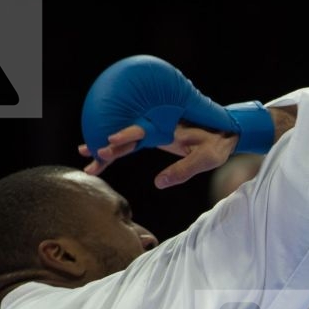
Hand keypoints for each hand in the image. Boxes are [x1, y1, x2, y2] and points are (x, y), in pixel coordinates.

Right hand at [79, 122, 239, 188]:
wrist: (224, 131)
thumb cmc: (217, 143)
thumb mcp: (207, 159)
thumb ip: (184, 170)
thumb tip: (158, 183)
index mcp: (167, 126)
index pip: (143, 129)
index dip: (127, 134)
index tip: (111, 140)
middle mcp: (155, 125)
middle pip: (127, 133)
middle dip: (107, 142)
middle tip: (90, 152)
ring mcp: (152, 130)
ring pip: (124, 139)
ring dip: (105, 148)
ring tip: (83, 155)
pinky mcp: (152, 137)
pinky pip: (129, 145)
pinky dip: (115, 151)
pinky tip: (99, 159)